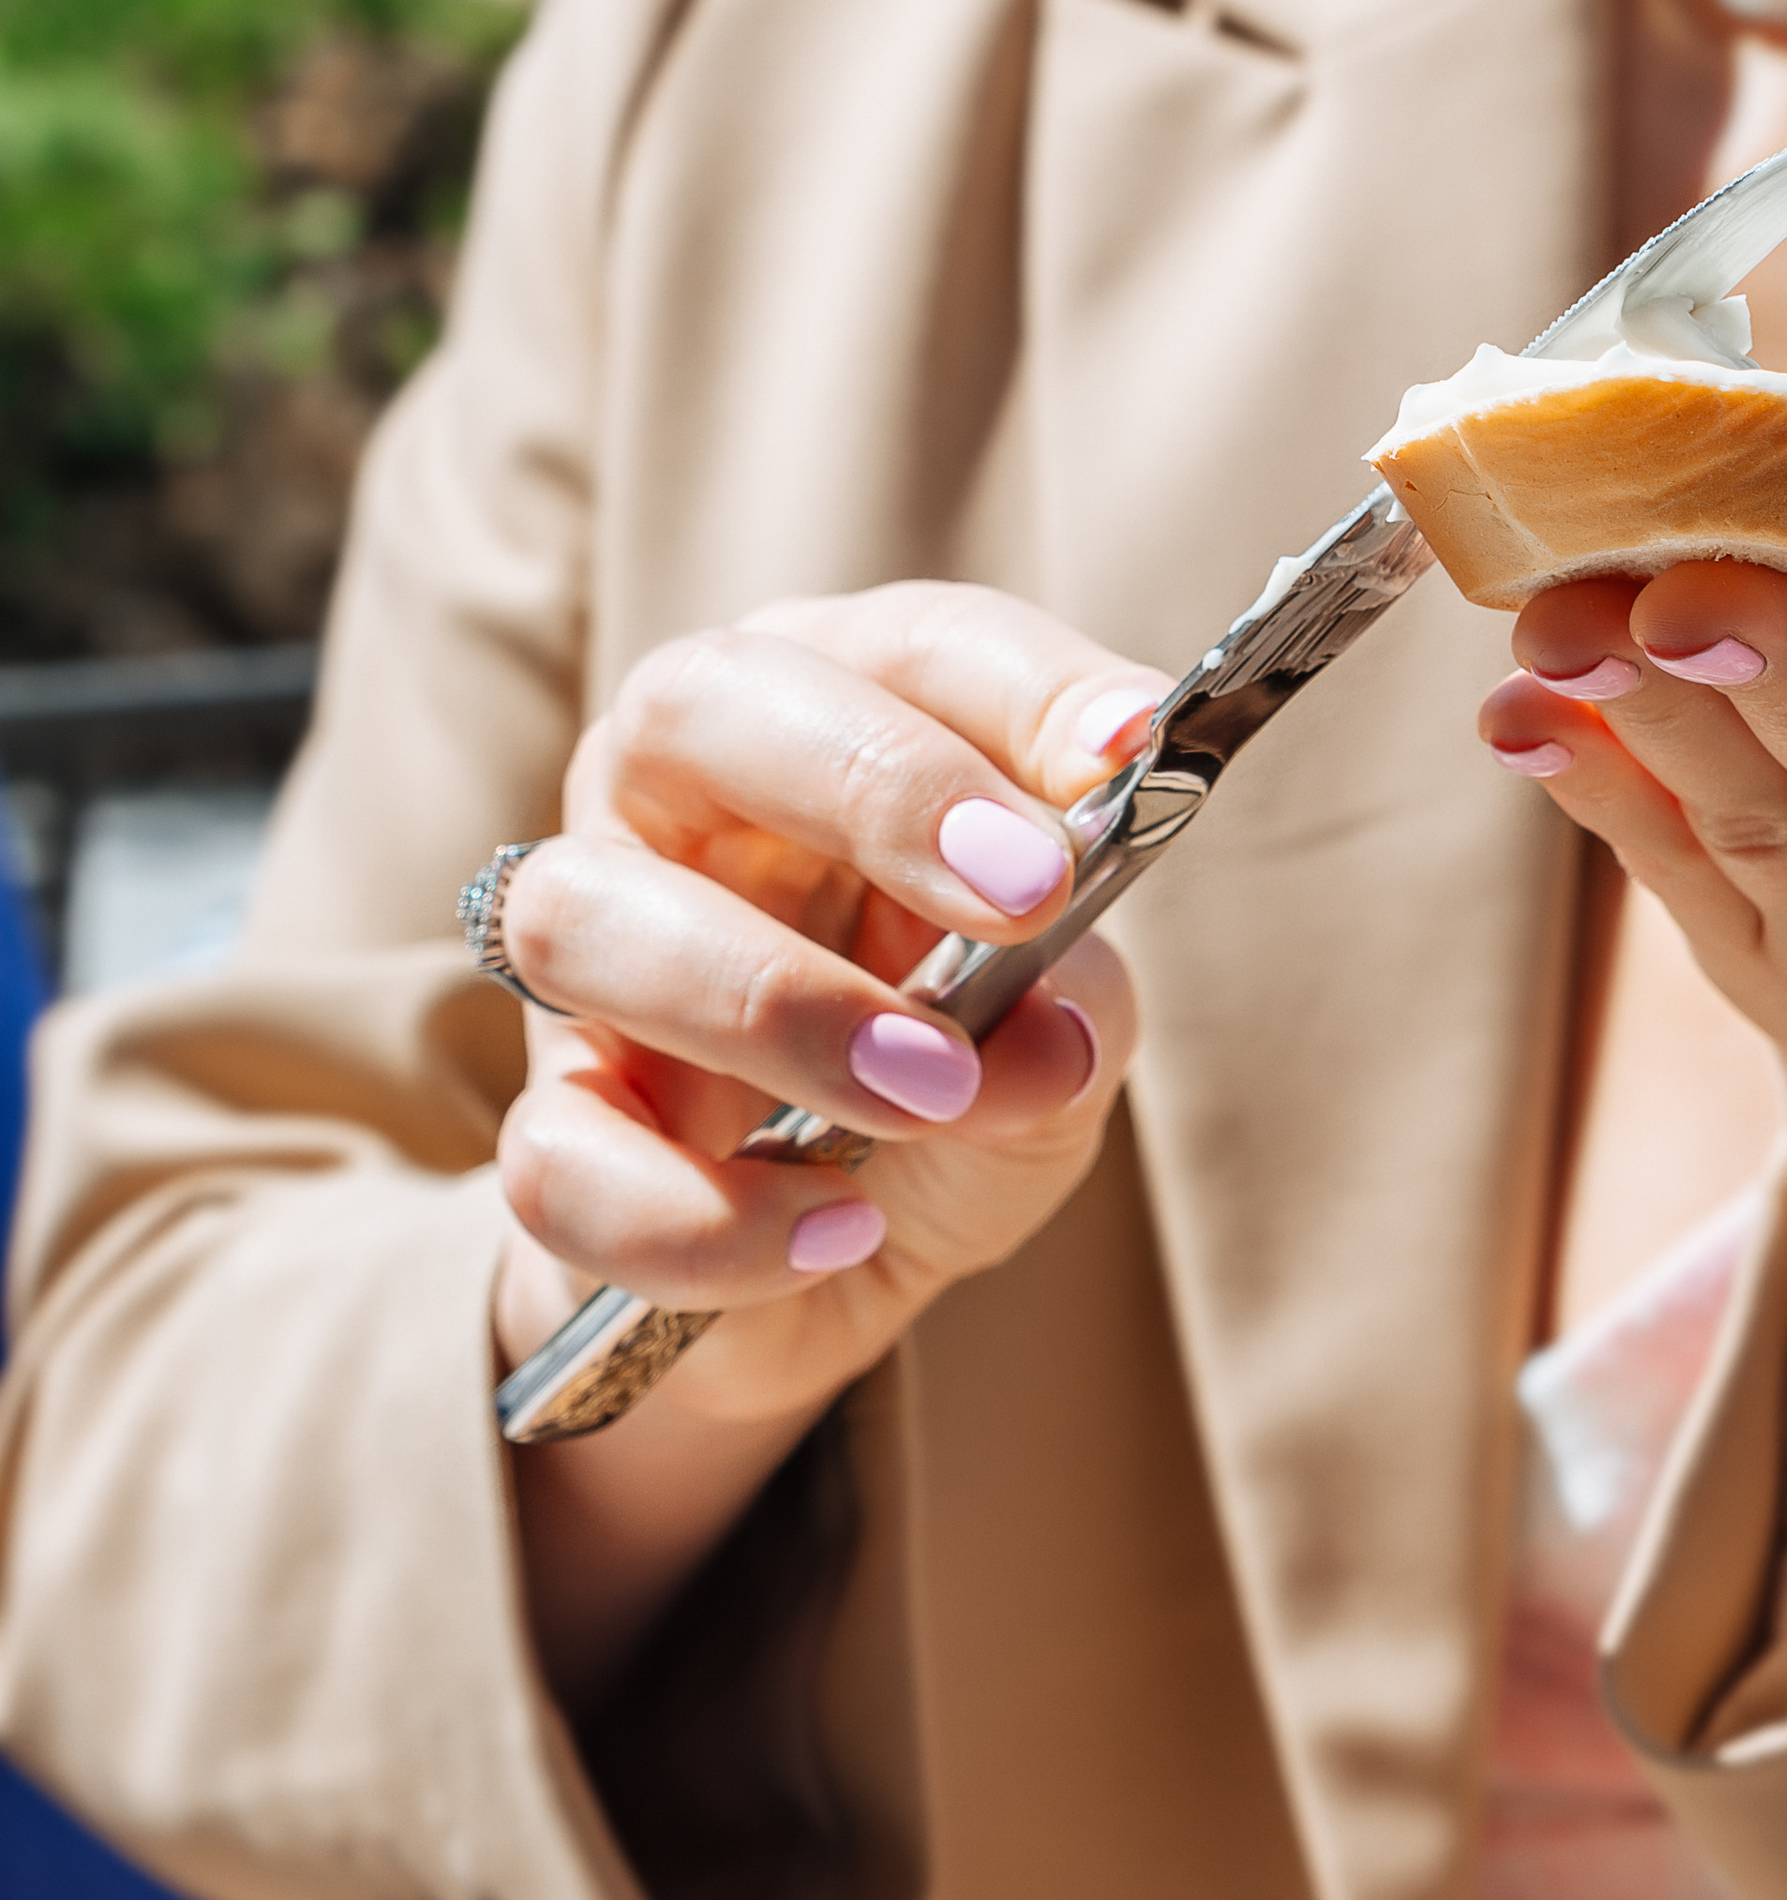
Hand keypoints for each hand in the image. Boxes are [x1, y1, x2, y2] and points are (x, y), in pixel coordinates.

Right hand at [486, 586, 1164, 1702]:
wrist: (836, 1253)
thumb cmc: (947, 1077)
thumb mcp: (1056, 1037)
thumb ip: (1073, 1008)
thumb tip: (1054, 1027)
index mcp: (818, 718)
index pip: (904, 646)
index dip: (1018, 687)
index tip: (1129, 750)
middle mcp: (671, 802)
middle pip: (694, 703)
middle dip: (872, 783)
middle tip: (1026, 889)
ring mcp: (583, 968)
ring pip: (580, 915)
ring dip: (776, 1002)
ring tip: (935, 1089)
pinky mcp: (544, 1140)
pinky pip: (560, 1165)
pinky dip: (707, 1213)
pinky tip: (836, 1229)